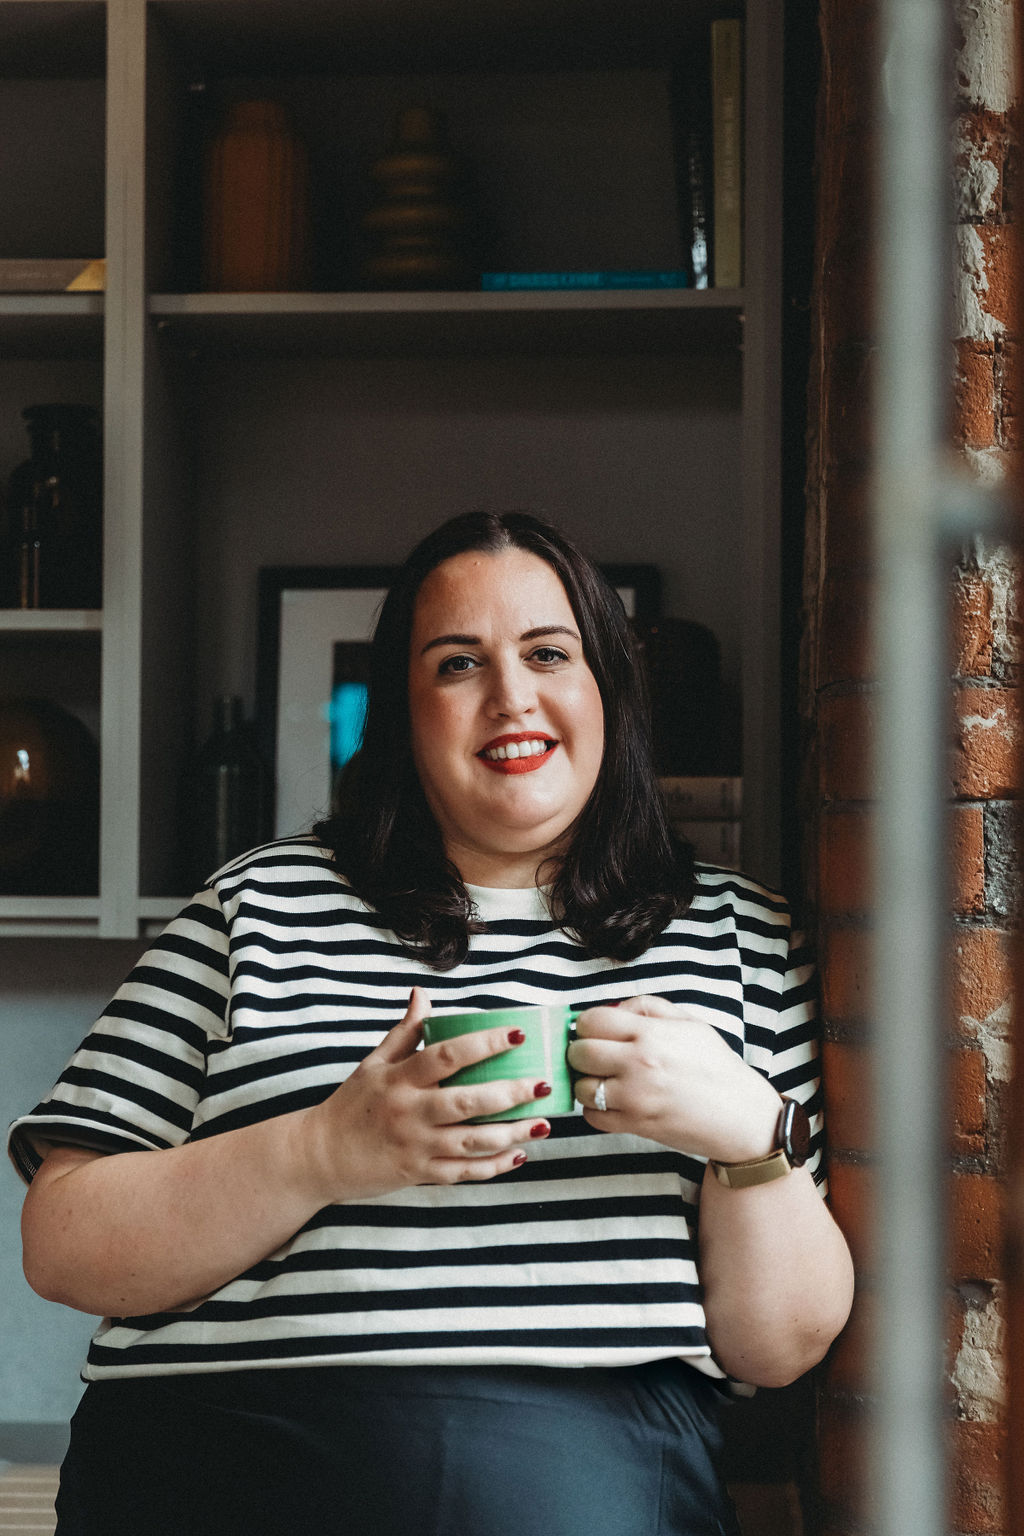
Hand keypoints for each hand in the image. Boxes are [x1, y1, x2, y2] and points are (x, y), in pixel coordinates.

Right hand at [303, 988, 552, 1200]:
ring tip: (544, 1123)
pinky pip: (464, 1172)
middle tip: (543, 1083)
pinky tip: (520, 1153)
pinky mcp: (419, 1174)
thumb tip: (422, 994)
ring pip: (472, 1142)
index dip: (485, 1043)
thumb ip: (404, 1032)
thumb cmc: (351, 1104)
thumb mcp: (372, 1064)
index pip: (446, 1055)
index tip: (518, 1033)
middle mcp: (409, 1113)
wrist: (319, 1157)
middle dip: (510, 1094)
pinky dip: (494, 1166)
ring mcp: (415, 1147)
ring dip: (512, 1134)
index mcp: (399, 1079)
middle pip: (467, 1102)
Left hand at [567, 995, 781, 1160]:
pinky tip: (613, 1102)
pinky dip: (596, 1110)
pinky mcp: (635, 1125)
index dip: (587, 1024)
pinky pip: (592, 1117)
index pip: (592, 1020)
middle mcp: (639, 1063)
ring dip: (587, 1083)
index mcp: (651, 1033)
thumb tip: (612, 1009)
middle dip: (581, 1052)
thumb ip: (647, 1006)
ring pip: (581, 1087)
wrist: (742, 1117)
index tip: (594, 1031)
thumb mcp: (690, 1023)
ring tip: (605, 1080)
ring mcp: (635, 1097)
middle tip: (594, 1056)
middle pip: (579, 1052)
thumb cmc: (718, 1068)